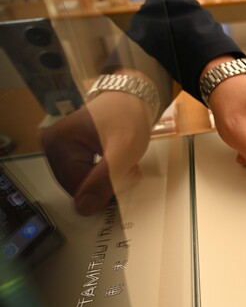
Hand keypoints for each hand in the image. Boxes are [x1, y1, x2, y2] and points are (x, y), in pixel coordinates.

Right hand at [41, 88, 152, 215]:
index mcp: (57, 143)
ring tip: (126, 164)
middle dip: (107, 184)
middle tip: (129, 169)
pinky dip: (104, 174)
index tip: (128, 175)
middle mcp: (50, 145)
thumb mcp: (122, 152)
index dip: (105, 189)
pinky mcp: (68, 150)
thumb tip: (83, 209)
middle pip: (78, 185)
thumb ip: (104, 181)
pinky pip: (84, 174)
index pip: (77, 187)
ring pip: (84, 182)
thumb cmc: (128, 118)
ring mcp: (58, 148)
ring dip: (108, 180)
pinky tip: (118, 162)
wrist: (133, 97)